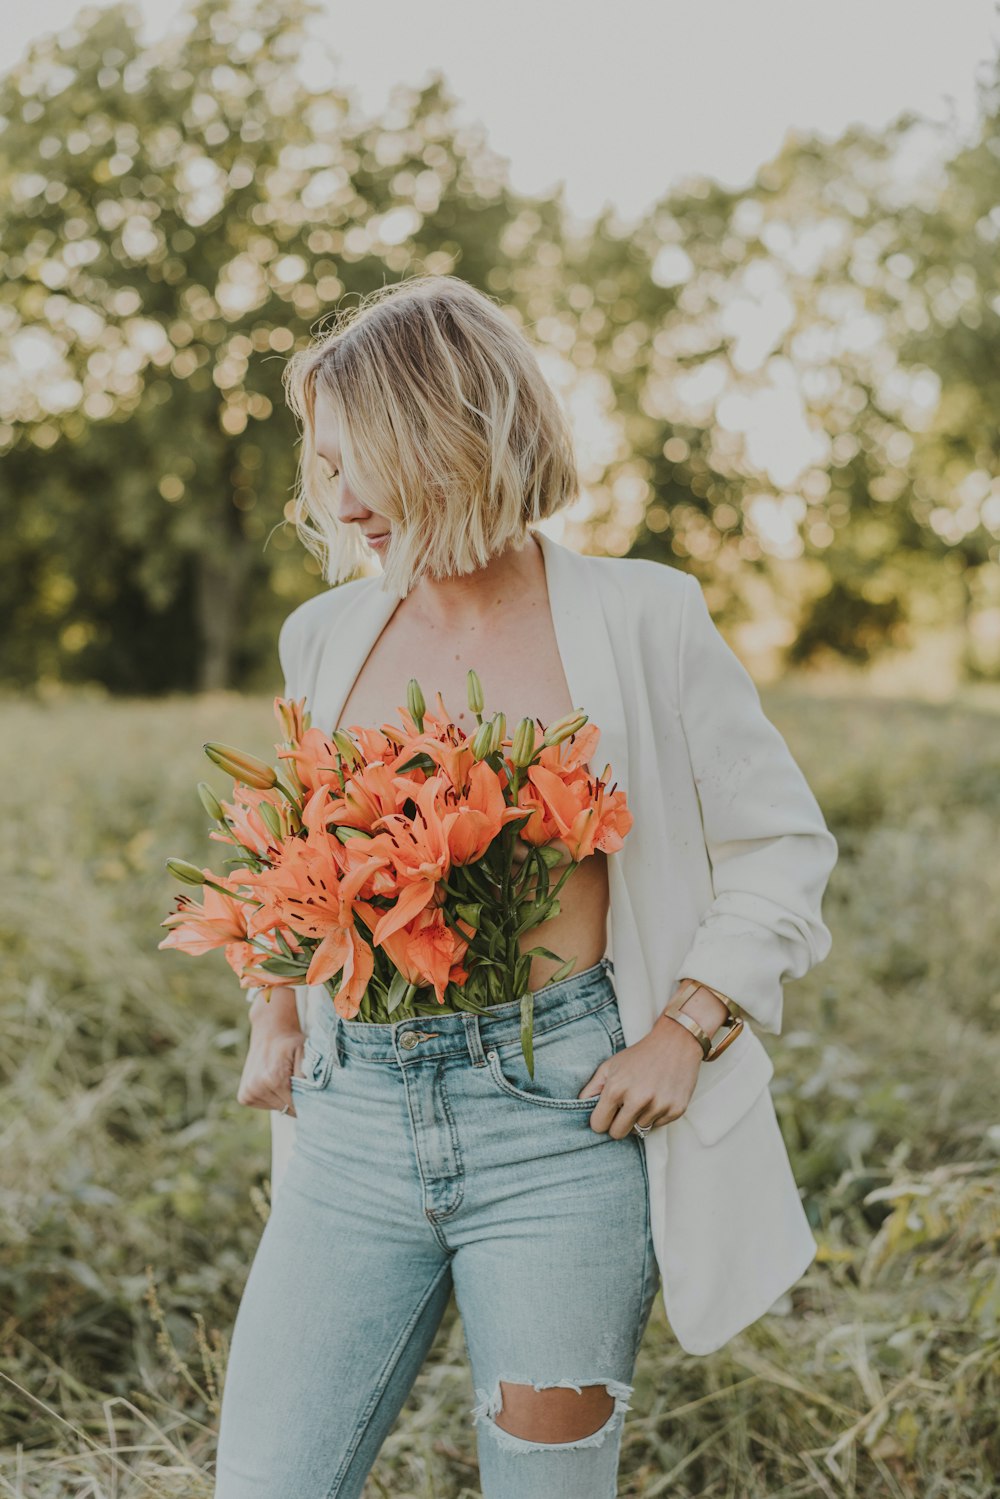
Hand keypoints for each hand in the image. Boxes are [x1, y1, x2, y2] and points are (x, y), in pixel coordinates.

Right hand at [237, 1023, 306, 1117]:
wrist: (270, 1032)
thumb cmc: (290, 1043)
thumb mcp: (304, 1053)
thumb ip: (308, 1075)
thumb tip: (312, 1097)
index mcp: (273, 1078)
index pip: (295, 1106)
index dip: (306, 1103)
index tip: (312, 1095)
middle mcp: (257, 1087)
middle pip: (285, 1109)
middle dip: (295, 1101)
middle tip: (298, 1084)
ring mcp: (248, 1093)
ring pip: (276, 1108)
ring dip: (283, 1099)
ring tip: (284, 1080)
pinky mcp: (243, 1096)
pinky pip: (265, 1106)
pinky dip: (273, 1098)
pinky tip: (273, 1083)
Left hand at [577, 1015, 704, 1138]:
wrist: (676, 1043)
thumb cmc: (638, 1056)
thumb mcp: (610, 1066)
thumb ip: (592, 1089)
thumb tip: (579, 1108)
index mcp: (616, 1089)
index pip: (599, 1126)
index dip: (601, 1120)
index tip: (607, 1113)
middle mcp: (638, 1099)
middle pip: (618, 1134)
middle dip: (618, 1124)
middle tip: (625, 1109)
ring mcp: (658, 1106)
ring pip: (640, 1130)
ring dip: (639, 1117)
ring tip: (645, 1096)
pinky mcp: (676, 1110)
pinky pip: (658, 1126)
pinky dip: (656, 1116)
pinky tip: (659, 1097)